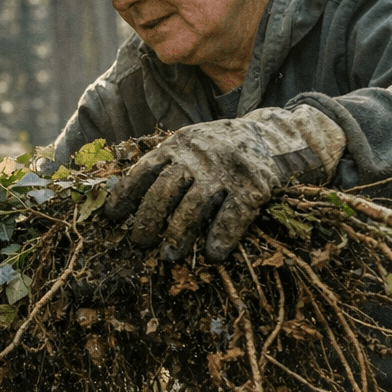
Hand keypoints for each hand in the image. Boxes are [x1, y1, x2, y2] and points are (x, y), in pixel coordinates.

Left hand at [103, 105, 345, 261]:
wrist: (277, 135)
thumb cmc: (223, 148)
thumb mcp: (191, 144)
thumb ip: (166, 163)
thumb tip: (128, 198)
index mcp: (178, 144)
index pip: (143, 170)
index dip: (125, 195)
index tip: (113, 218)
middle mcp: (198, 156)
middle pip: (164, 192)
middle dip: (147, 220)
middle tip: (139, 243)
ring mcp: (226, 170)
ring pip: (193, 207)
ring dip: (178, 234)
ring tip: (169, 255)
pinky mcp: (254, 186)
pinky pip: (232, 216)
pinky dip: (220, 237)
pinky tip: (212, 254)